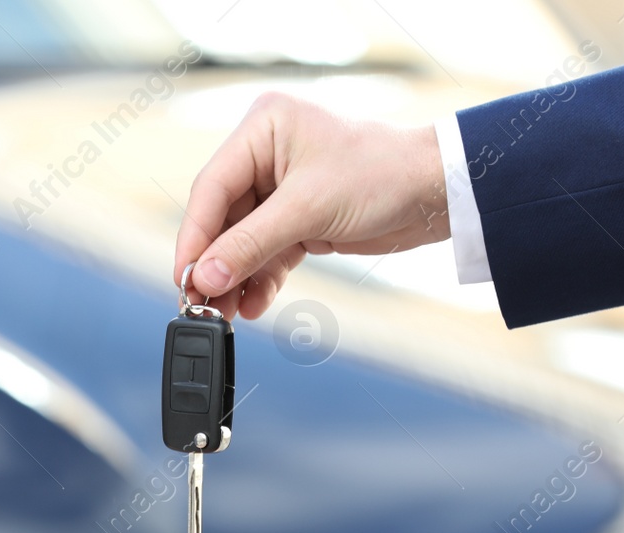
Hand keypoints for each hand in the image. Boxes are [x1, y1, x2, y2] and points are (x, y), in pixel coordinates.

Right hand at [174, 92, 446, 320]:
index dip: (195, 237)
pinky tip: (253, 304)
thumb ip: (251, 244)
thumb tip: (207, 276)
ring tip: (225, 312)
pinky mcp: (300, 216)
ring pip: (243, 240)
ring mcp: (282, 187)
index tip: (185, 278)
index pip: (211, 187)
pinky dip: (261, 279)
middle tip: (201, 302)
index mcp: (263, 128)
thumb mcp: (308, 210)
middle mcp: (267, 153)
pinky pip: (268, 251)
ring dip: (235, 278)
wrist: (438, 192)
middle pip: (223, 217)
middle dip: (216, 263)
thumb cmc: (384, 173)